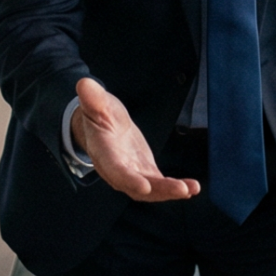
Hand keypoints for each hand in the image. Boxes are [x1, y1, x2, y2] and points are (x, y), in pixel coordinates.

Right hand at [72, 78, 199, 201]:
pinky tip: (191, 187)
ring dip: (171, 191)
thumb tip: (83, 83)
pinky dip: (175, 187)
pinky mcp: (145, 172)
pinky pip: (160, 184)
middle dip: (159, 190)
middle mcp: (118, 170)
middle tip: (181, 189)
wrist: (103, 126)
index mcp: (104, 154)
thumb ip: (93, 98)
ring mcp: (133, 173)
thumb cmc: (98, 114)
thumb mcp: (96, 103)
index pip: (115, 170)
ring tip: (191, 188)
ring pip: (151, 189)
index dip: (128, 179)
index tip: (144, 186)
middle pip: (137, 186)